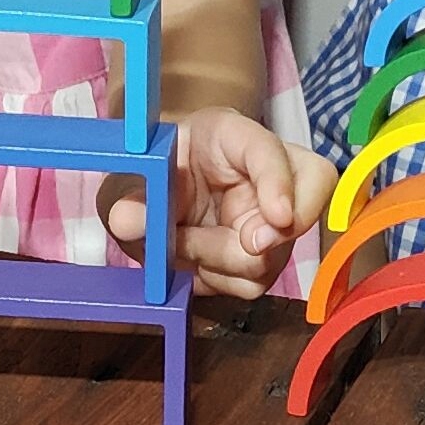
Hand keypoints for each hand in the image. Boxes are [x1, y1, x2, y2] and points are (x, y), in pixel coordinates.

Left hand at [100, 108, 336, 299]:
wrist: (170, 183)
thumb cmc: (169, 160)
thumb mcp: (148, 164)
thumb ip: (138, 189)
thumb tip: (125, 219)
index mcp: (239, 139)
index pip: (270, 152)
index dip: (278, 183)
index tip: (278, 215)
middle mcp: (273, 180)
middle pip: (299, 211)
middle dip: (272, 237)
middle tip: (249, 245)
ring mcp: (275, 224)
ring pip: (270, 259)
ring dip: (220, 260)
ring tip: (181, 242)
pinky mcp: (262, 262)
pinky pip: (248, 285)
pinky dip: (216, 277)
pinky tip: (193, 259)